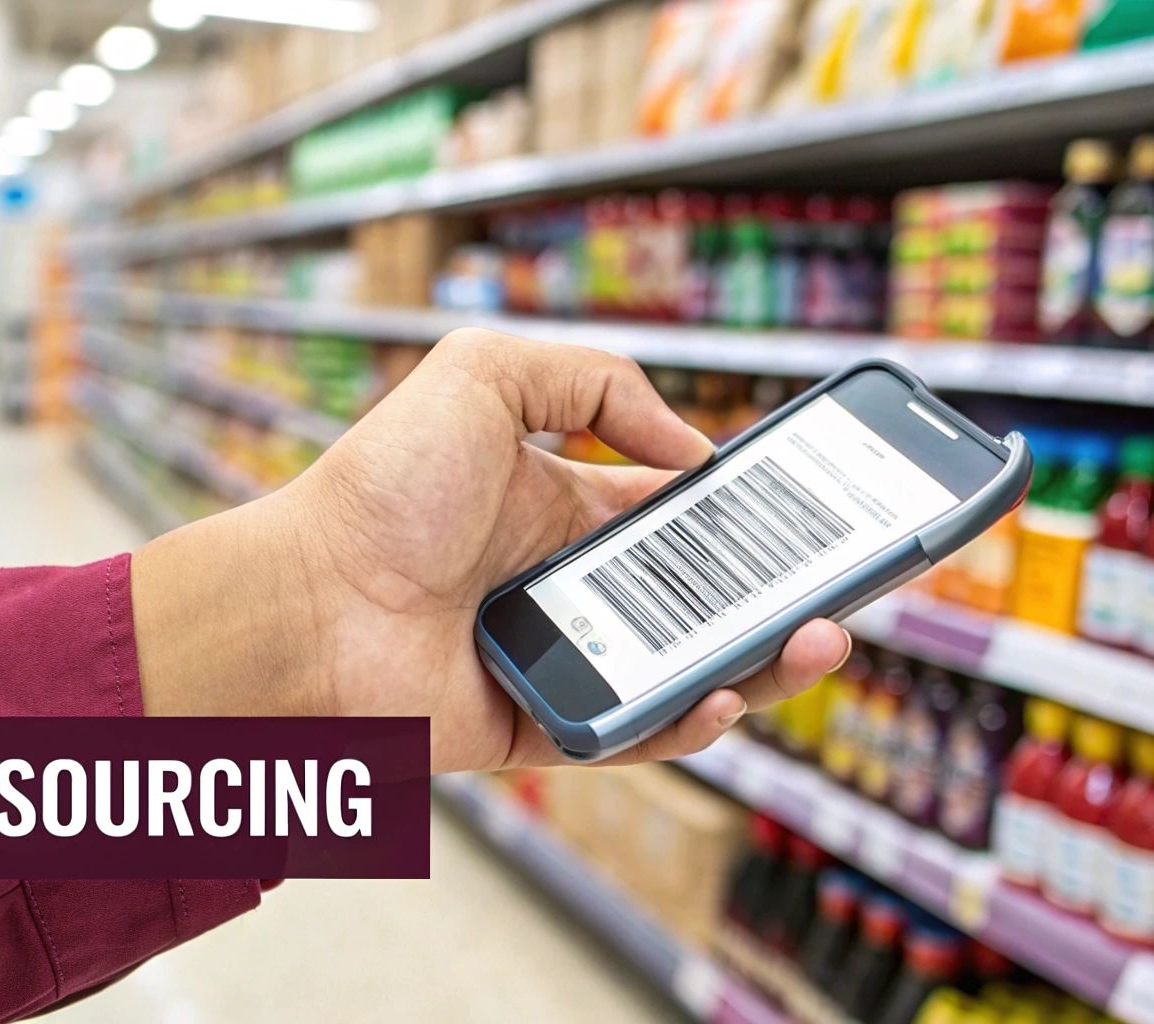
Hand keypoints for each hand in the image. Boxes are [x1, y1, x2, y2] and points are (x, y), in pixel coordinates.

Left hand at [131, 330, 850, 772]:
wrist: (307, 598)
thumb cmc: (379, 489)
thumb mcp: (481, 375)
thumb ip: (592, 381)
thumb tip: (687, 452)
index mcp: (560, 506)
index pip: (679, 512)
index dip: (748, 511)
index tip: (816, 507)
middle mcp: (567, 585)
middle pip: (701, 596)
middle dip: (780, 589)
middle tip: (846, 581)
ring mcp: (558, 659)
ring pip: (686, 669)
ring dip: (764, 658)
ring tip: (819, 636)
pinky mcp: (541, 727)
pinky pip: (635, 731)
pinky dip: (690, 720)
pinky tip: (731, 691)